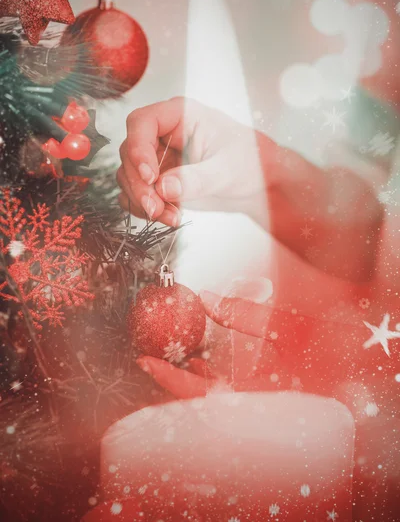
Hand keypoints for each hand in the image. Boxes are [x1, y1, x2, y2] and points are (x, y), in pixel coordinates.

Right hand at [117, 97, 268, 225]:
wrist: (256, 183)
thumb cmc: (249, 162)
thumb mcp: (226, 170)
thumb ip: (196, 179)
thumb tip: (164, 188)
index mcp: (179, 115)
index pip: (141, 123)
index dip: (139, 149)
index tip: (150, 177)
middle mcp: (163, 133)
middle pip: (130, 152)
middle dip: (139, 184)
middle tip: (156, 207)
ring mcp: (158, 157)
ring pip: (128, 176)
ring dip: (143, 200)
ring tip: (171, 216)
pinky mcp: (158, 180)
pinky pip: (136, 193)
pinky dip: (145, 208)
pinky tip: (169, 217)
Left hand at [136, 290, 317, 398]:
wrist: (362, 361)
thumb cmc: (330, 348)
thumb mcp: (285, 325)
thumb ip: (241, 314)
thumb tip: (203, 298)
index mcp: (256, 395)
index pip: (199, 392)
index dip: (168, 378)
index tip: (144, 360)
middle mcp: (255, 404)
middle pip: (201, 398)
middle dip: (175, 377)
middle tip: (153, 355)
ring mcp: (260, 401)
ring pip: (214, 395)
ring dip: (193, 376)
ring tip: (178, 353)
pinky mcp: (266, 395)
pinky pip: (229, 390)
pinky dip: (213, 375)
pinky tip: (206, 359)